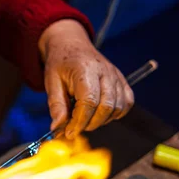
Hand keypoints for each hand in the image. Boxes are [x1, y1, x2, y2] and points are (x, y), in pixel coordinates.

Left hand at [39, 19, 134, 138]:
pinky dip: (115, 113)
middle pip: (106, 106)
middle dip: (89, 123)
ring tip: (84, 119)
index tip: (69, 133)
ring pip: (118, 107)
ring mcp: (116, 75)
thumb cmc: (60, 64)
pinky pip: (126, 102)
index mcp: (85, 70)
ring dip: (101, 120)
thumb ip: (56, 106)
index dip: (79, 122)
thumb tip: (57, 128)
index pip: (89, 102)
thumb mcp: (51, 83)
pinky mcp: (122, 80)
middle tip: (75, 128)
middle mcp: (105, 72)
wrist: (71, 45)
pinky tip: (100, 114)